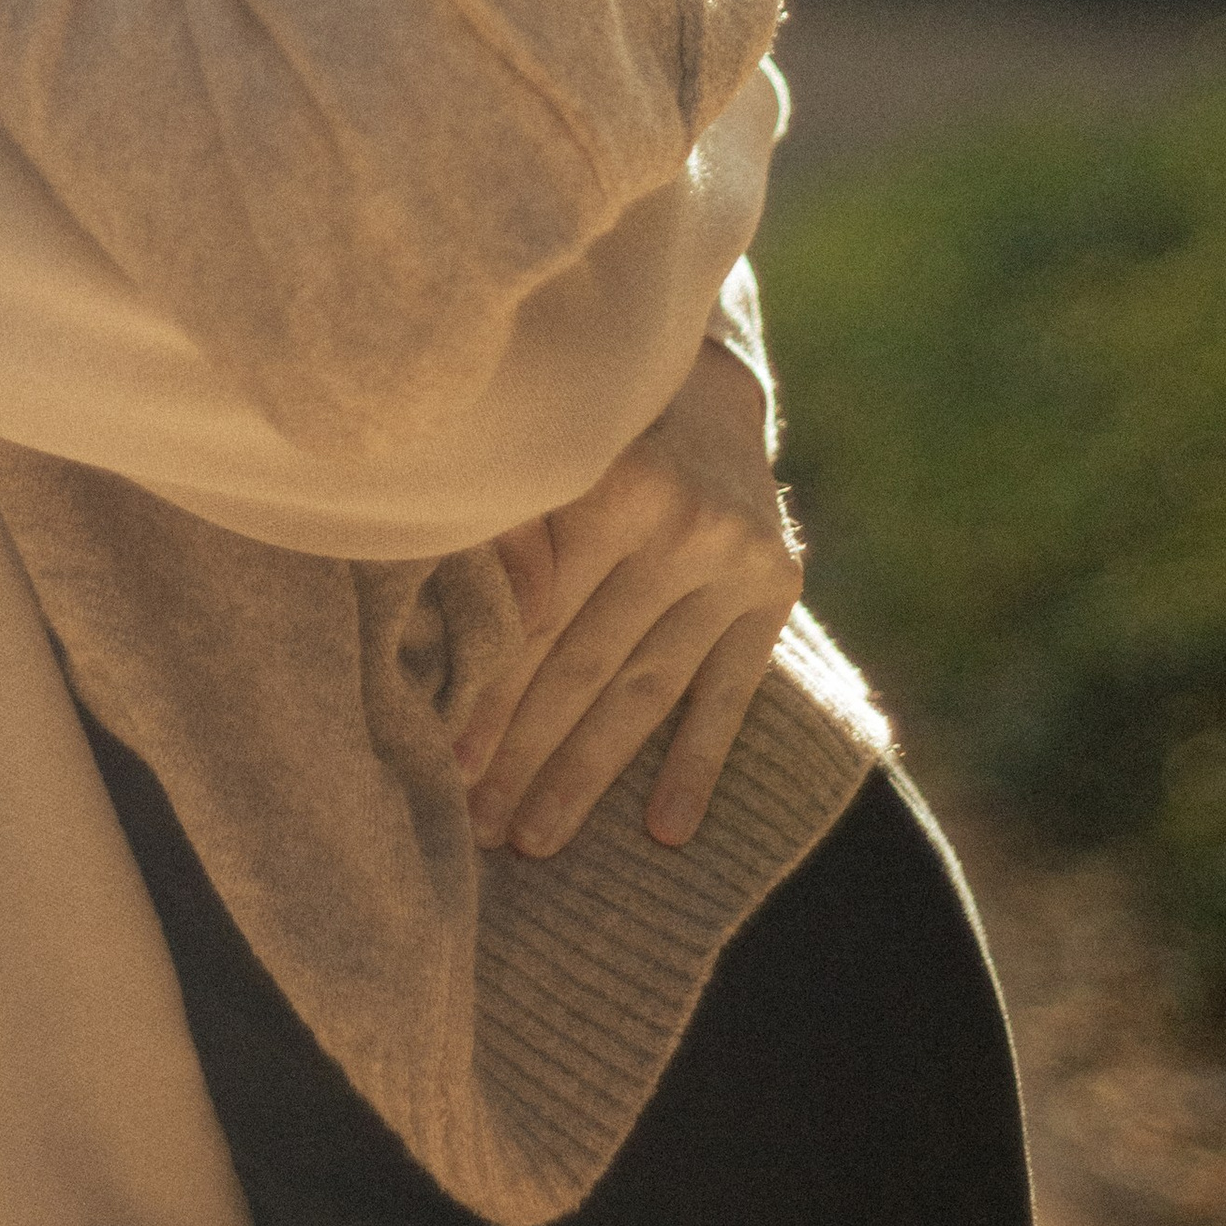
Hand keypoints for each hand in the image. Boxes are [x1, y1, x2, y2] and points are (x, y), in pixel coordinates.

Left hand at [456, 340, 802, 859]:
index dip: (491, 694)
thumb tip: (490, 622)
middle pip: (589, 663)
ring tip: (537, 838)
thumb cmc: (591, 430)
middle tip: (480, 824)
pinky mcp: (776, 589)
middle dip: (528, 751)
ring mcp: (736, 561)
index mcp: (614, 483)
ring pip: (648, 688)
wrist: (705, 386)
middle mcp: (683, 524)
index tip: (448, 764)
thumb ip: (511, 531)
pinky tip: (667, 831)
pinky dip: (698, 762)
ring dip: (589, 772)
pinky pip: (731, 690)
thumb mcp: (544, 454)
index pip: (541, 617)